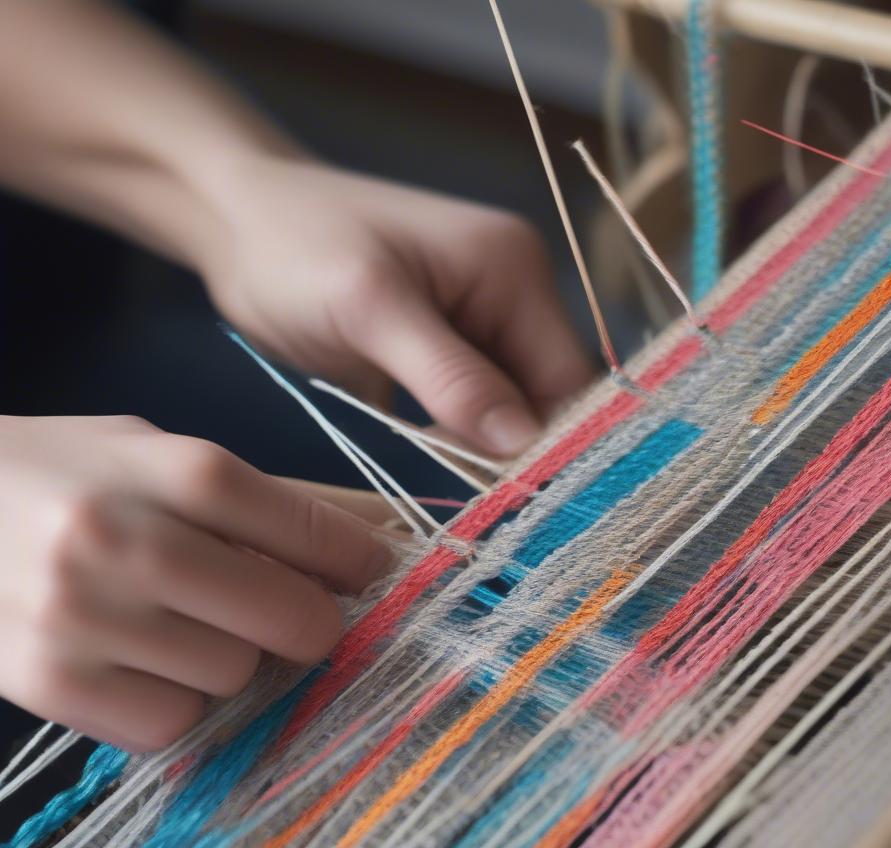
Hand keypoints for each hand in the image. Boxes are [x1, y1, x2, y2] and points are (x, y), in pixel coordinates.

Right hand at [0, 415, 391, 750]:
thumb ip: (258, 499)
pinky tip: (146, 662)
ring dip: (233, 660)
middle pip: (291, 620)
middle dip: (312, 625)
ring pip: (235, 677)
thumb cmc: (60, 474)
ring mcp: (83, 618)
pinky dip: (177, 700)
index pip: (310, 529)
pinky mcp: (46, 684)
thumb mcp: (154, 453)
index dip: (360, 561)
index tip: (374, 573)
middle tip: (297, 617)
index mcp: (172, 470)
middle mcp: (131, 541)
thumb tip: (373, 541)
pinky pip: (171, 724)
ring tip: (186, 626)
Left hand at [199, 158, 594, 457]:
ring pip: (510, 407)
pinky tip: (427, 451)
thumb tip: (523, 443)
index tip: (512, 498)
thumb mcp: (372, 311)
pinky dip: (458, 435)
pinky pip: (474, 404)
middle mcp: (512, 293)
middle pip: (544, 396)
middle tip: (467, 493)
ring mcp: (480, 320)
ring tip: (437, 466)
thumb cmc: (296, 247)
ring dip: (481, 445)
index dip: (550, 440)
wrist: (236, 219)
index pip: (566, 377)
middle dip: (511, 447)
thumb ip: (451, 376)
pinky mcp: (447, 347)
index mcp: (514, 269)